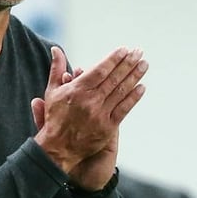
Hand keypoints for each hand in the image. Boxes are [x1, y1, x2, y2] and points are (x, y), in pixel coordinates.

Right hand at [33, 46, 146, 180]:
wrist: (58, 148)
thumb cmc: (55, 118)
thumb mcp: (52, 91)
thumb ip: (56, 69)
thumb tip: (56, 49)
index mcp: (77, 90)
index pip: (100, 70)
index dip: (113, 59)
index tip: (124, 50)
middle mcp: (90, 101)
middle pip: (114, 78)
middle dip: (128, 63)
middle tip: (138, 52)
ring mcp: (100, 114)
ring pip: (121, 91)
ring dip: (134, 76)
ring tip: (144, 64)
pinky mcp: (108, 128)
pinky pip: (124, 109)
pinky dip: (133, 98)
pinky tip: (142, 87)